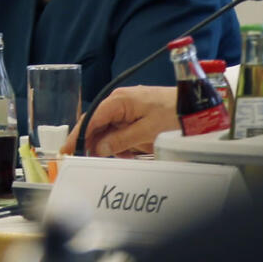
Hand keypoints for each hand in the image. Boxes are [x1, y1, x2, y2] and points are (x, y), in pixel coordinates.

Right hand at [61, 85, 177, 157]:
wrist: (195, 106)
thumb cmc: (174, 113)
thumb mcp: (146, 131)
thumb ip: (120, 140)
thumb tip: (98, 149)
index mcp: (119, 101)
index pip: (91, 118)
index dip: (78, 135)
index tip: (68, 150)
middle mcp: (119, 102)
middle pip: (96, 124)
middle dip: (92, 143)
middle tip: (87, 160)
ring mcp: (127, 109)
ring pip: (107, 130)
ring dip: (109, 146)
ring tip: (120, 157)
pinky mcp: (134, 116)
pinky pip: (120, 131)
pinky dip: (121, 144)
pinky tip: (128, 153)